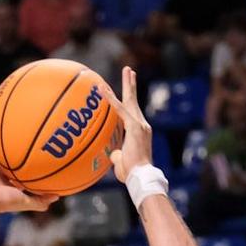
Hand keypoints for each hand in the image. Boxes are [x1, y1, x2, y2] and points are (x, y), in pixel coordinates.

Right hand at [0, 116, 55, 218]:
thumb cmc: (4, 202)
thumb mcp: (28, 202)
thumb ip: (42, 200)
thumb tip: (58, 195)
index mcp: (8, 178)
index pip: (18, 166)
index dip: (24, 158)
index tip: (34, 149)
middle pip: (7, 150)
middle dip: (13, 141)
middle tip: (22, 127)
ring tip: (1, 114)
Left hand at [109, 67, 151, 182]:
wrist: (140, 176)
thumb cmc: (131, 174)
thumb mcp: (121, 162)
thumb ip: (117, 155)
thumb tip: (113, 154)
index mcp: (139, 132)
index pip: (132, 112)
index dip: (129, 99)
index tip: (129, 88)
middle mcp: (142, 125)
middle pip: (134, 101)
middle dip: (131, 84)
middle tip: (129, 71)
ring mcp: (139, 124)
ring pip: (130, 100)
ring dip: (127, 84)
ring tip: (126, 70)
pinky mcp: (134, 126)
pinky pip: (120, 109)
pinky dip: (111, 99)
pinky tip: (103, 89)